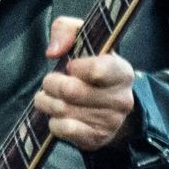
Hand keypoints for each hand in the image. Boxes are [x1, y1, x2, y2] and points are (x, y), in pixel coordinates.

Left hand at [34, 16, 135, 150]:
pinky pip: (63, 129)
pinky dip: (52, 121)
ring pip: (63, 110)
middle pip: (71, 91)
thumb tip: (53, 52)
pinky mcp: (96, 138)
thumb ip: (67, 30)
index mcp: (122, 72)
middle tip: (50, 82)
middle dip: (51, 83)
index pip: (97, 70)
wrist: (108, 107)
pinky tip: (57, 115)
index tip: (70, 66)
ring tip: (48, 97)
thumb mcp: (84, 40)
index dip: (75, 67)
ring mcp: (110, 122)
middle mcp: (121, 99)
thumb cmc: (91, 68)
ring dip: (46, 102)